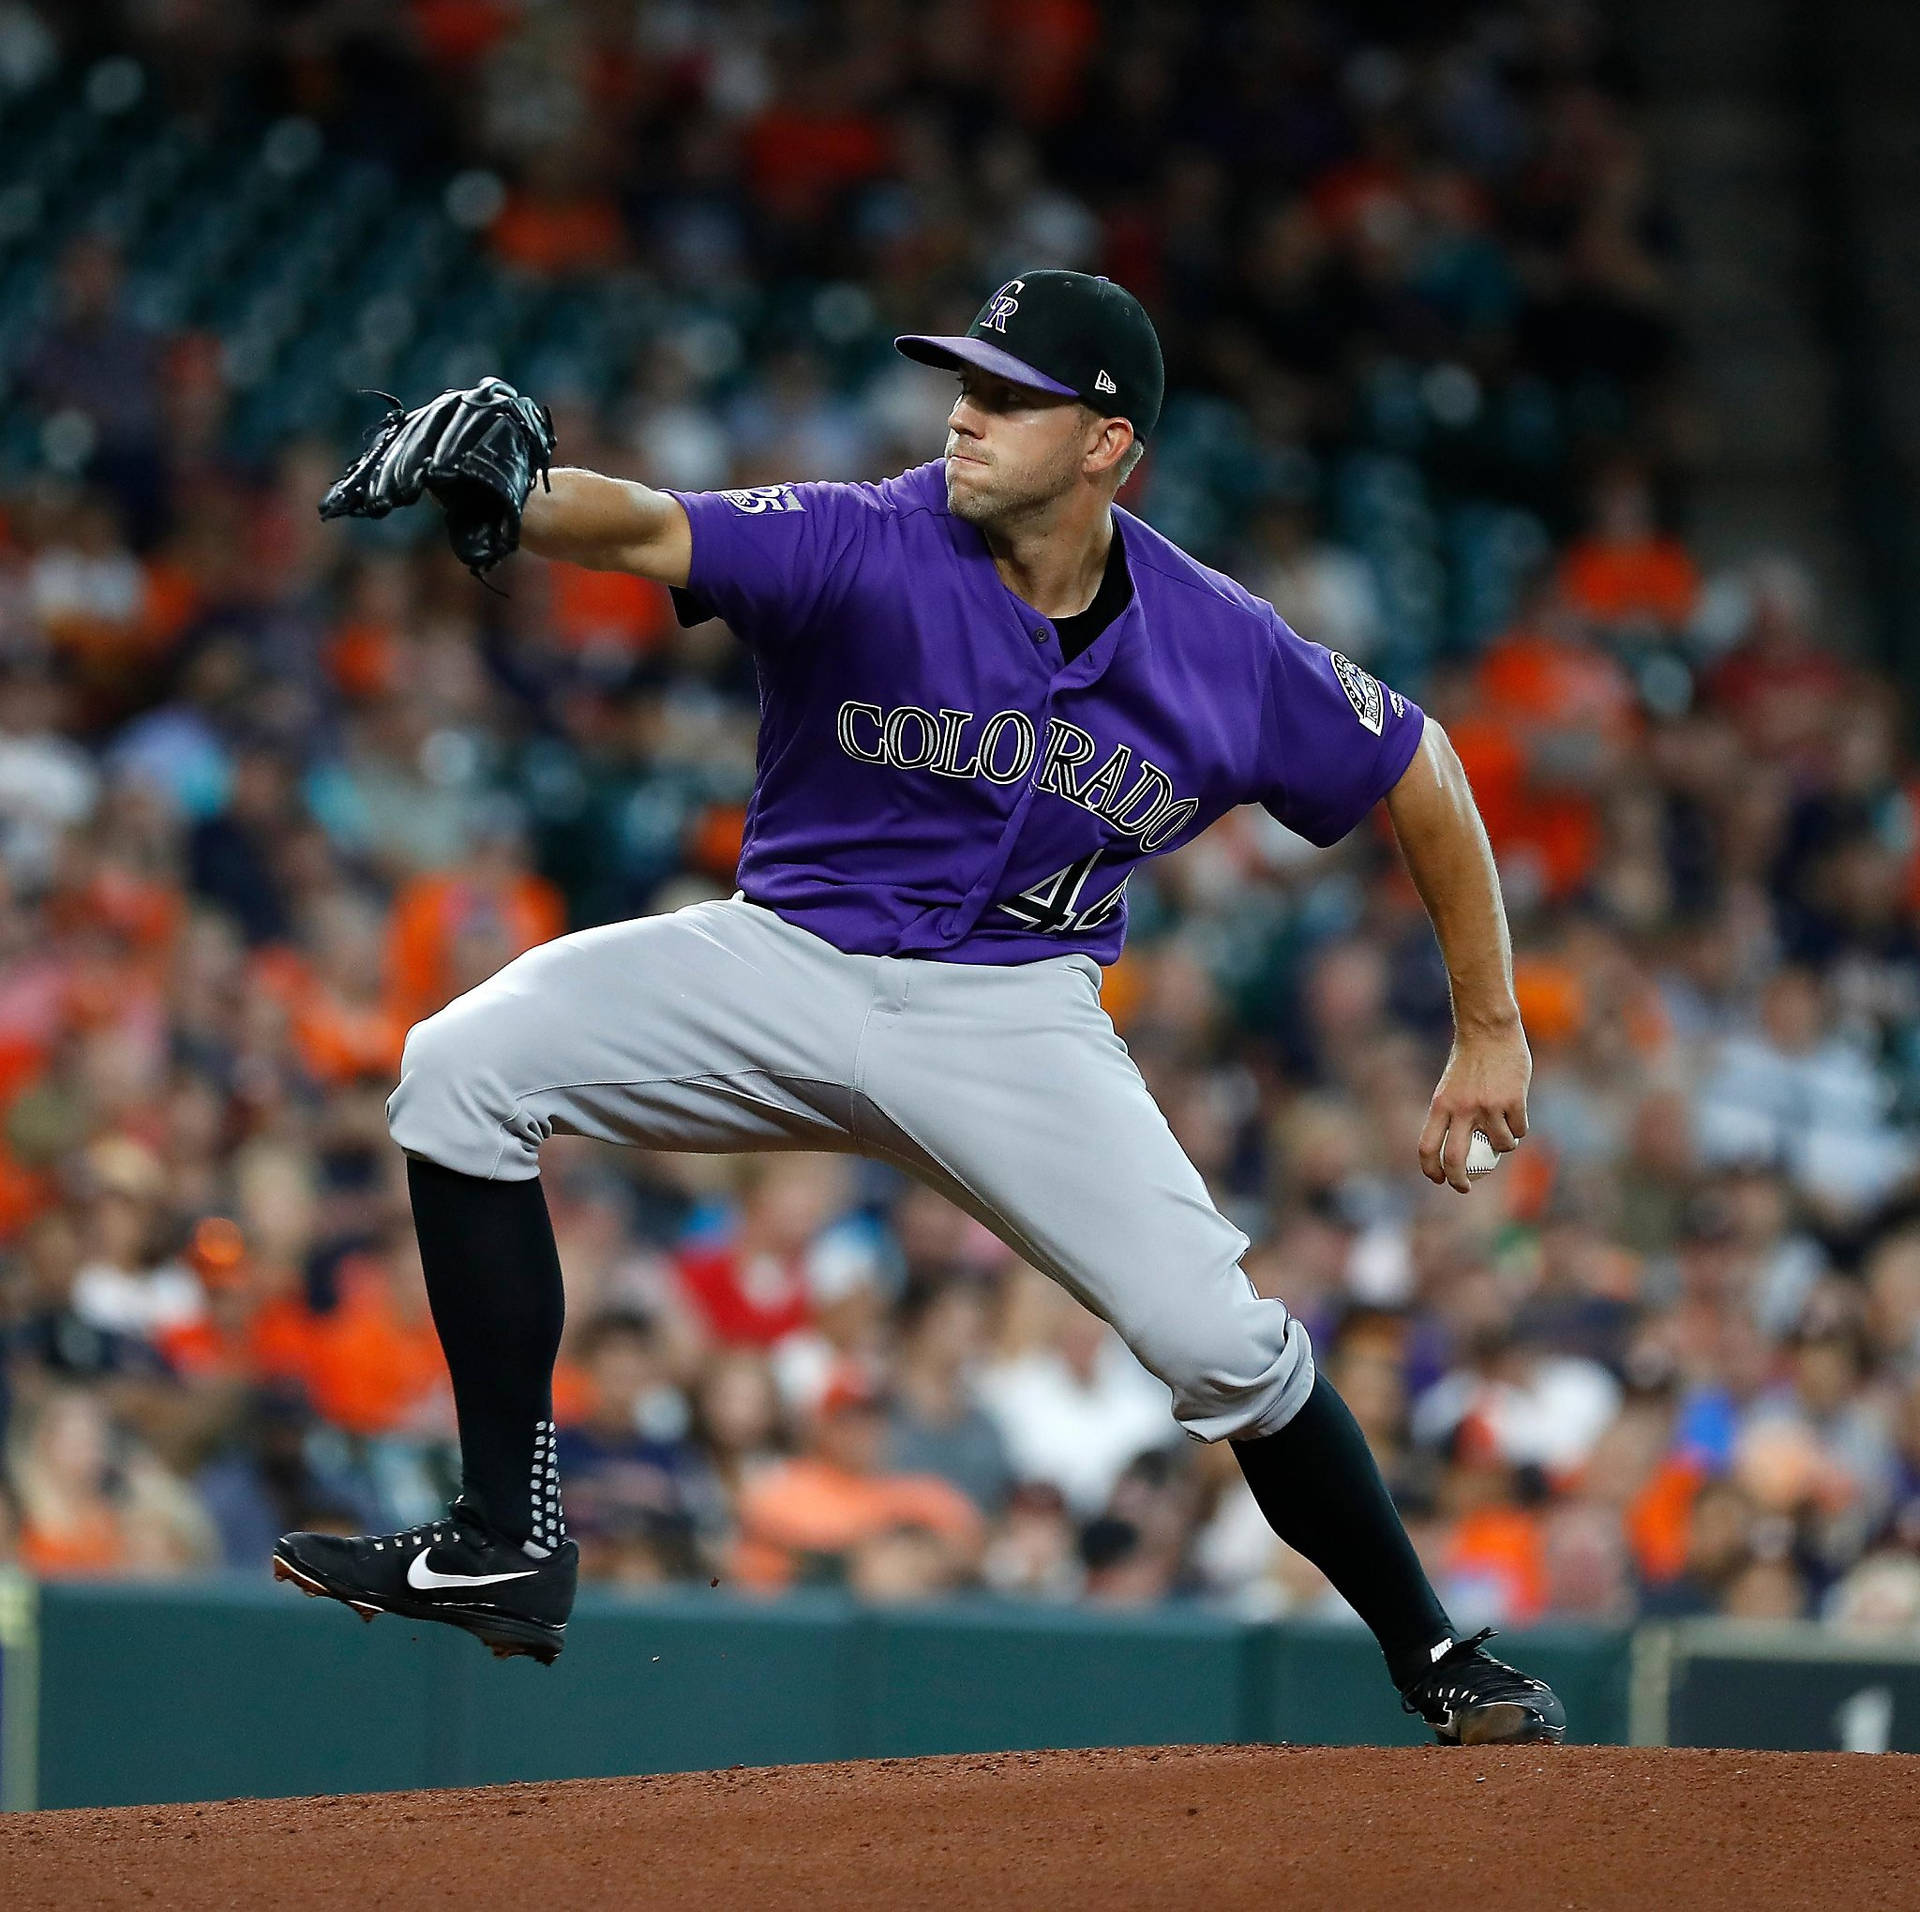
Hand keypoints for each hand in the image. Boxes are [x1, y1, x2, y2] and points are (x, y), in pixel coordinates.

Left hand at [1418, 1018, 1530, 1192]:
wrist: (1489, 1030)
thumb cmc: (1469, 1060)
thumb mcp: (1450, 1088)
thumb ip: (1452, 1115)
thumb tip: (1457, 1152)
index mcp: (1440, 1105)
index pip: (1427, 1146)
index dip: (1430, 1169)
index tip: (1438, 1180)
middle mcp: (1461, 1109)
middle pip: (1455, 1158)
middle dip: (1459, 1180)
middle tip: (1465, 1187)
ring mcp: (1488, 1106)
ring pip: (1500, 1146)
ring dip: (1504, 1146)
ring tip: (1504, 1133)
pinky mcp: (1513, 1101)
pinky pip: (1519, 1130)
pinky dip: (1519, 1130)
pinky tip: (1517, 1116)